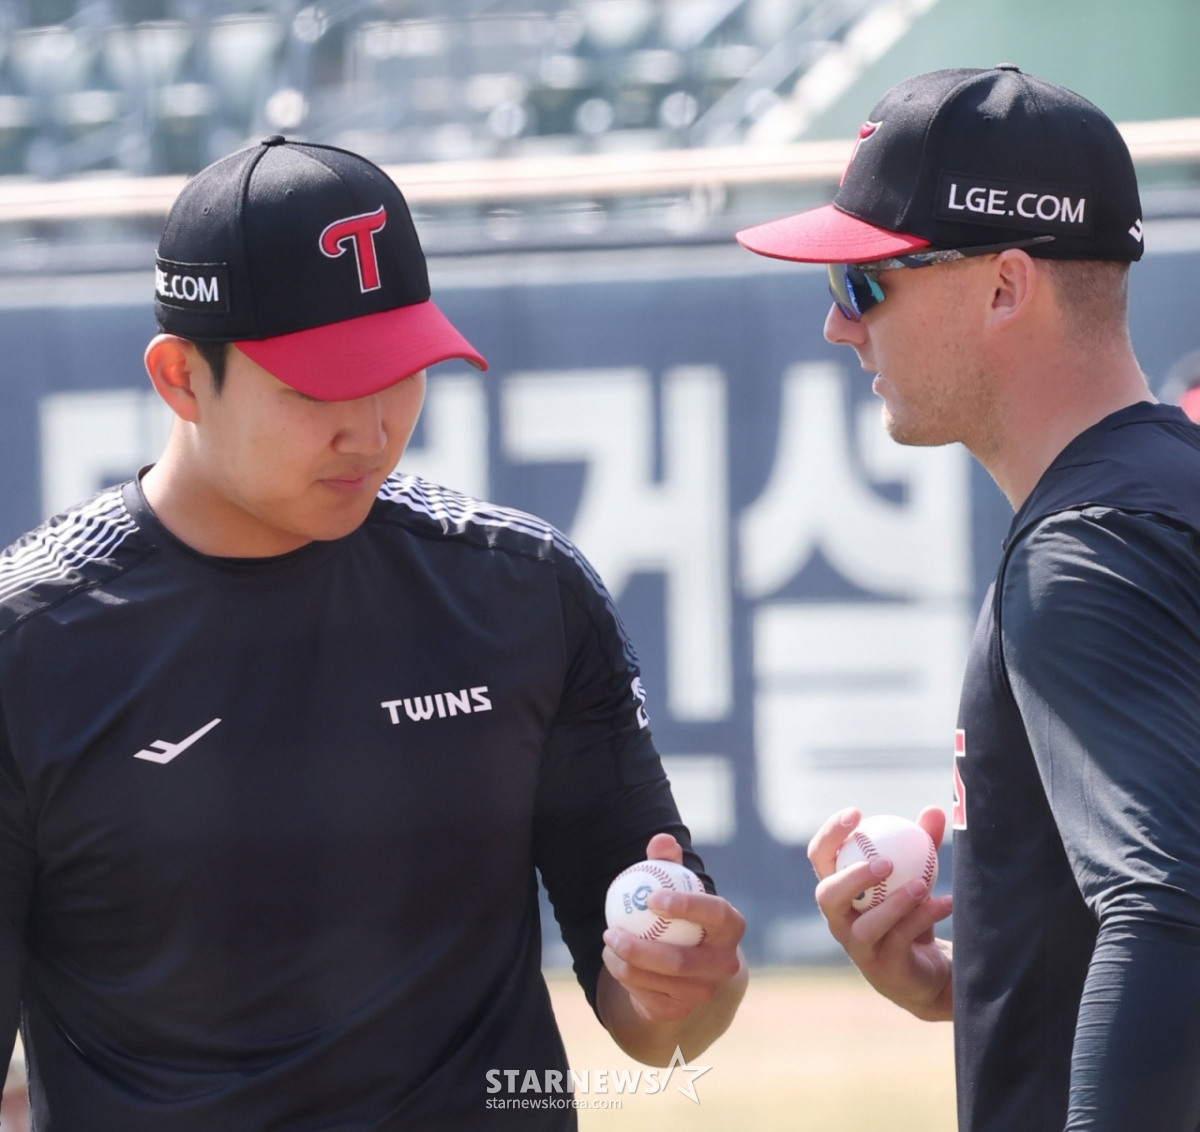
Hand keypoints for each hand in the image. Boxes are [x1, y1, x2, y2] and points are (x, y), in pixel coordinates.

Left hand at [602, 834, 745, 1023]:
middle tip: (611, 932)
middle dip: (641, 949)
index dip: (687, 906)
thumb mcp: (675, 886)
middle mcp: (726, 964)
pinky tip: (613, 961)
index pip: (716, 913)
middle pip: (682, 961)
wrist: (683, 963)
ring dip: (625, 964)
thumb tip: (661, 840)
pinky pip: (649, 998)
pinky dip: (626, 979)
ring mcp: (706, 992)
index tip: (651, 898)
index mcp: (731, 926)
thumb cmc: (680, 913)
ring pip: (661, 981)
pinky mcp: (682, 1011)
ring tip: (607, 942)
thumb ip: (668, 863)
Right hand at [808, 806, 953, 1020]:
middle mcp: (840, 920)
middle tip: (884, 862)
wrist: (928, 972)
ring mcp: (859, 948)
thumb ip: (922, 845)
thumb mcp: (915, 877)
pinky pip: (901, 940)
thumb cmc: (911, 916)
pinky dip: (923, 917)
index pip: (820, 857)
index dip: (831, 834)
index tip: (856, 814)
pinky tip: (946, 902)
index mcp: (839, 891)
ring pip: (864, 927)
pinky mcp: (884, 969)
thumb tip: (934, 810)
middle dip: (852, 877)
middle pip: (828, 896)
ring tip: (922, 884)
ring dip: (894, 903)